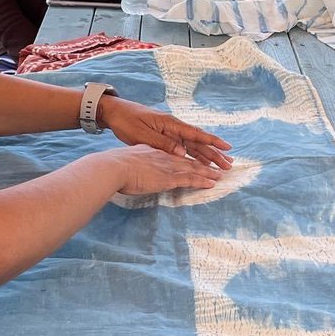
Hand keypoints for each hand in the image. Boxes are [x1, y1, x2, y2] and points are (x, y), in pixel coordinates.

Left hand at [100, 96, 232, 169]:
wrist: (114, 112)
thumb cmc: (126, 121)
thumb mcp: (142, 134)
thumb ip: (162, 144)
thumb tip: (182, 153)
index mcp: (170, 124)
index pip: (196, 134)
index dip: (213, 142)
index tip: (227, 148)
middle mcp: (173, 127)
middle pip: (198, 142)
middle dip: (214, 153)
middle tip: (229, 164)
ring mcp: (169, 131)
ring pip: (192, 145)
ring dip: (206, 155)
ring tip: (220, 164)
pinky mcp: (163, 136)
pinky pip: (183, 147)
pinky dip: (193, 154)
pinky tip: (200, 160)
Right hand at [105, 144, 223, 195]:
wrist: (114, 167)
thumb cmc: (115, 165)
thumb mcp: (130, 158)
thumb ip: (139, 160)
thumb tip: (140, 165)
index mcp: (155, 152)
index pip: (176, 154)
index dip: (189, 157)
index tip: (198, 160)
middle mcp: (165, 157)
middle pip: (189, 160)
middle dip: (205, 163)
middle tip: (218, 165)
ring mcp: (167, 167)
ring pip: (193, 169)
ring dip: (208, 173)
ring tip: (220, 175)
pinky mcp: (168, 178)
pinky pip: (189, 179)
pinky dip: (201, 181)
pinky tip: (211, 183)